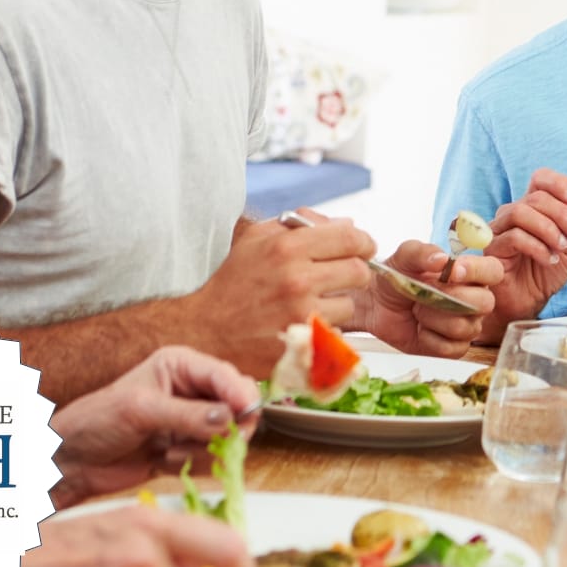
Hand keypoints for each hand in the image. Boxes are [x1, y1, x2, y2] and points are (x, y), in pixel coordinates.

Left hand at [50, 346, 260, 507]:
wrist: (72, 461)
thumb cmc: (97, 422)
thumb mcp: (141, 411)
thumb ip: (188, 415)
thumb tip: (230, 419)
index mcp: (181, 367)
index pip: (225, 376)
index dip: (240, 395)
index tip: (247, 415)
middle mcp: (192, 391)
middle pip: (237, 407)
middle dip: (226, 429)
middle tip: (210, 443)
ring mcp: (192, 422)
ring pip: (228, 438)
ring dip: (202, 452)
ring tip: (168, 453)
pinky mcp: (188, 449)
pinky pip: (211, 460)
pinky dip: (191, 466)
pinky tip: (163, 462)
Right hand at [191, 212, 376, 374]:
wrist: (204, 328)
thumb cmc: (231, 283)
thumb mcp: (256, 240)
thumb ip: (300, 226)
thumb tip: (346, 223)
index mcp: (287, 247)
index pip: (350, 237)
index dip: (363, 242)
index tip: (362, 248)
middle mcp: (297, 279)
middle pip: (359, 271)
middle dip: (354, 273)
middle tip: (341, 277)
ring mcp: (300, 314)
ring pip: (350, 305)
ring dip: (338, 304)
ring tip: (314, 304)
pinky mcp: (301, 343)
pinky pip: (336, 333)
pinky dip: (326, 329)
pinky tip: (306, 324)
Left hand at [365, 239, 502, 356]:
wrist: (377, 304)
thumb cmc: (397, 277)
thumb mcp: (404, 257)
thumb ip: (422, 252)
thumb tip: (442, 259)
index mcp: (470, 273)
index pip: (492, 270)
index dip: (477, 271)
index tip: (452, 272)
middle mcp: (475, 300)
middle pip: (485, 303)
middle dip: (451, 298)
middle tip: (426, 292)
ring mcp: (467, 325)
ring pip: (464, 327)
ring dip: (433, 318)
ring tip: (418, 310)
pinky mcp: (454, 348)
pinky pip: (450, 348)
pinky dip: (429, 338)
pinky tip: (420, 329)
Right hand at [483, 169, 566, 320]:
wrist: (527, 301)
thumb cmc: (546, 272)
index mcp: (534, 206)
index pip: (542, 179)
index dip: (561, 184)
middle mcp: (514, 212)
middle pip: (536, 197)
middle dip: (563, 213)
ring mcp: (500, 228)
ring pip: (521, 212)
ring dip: (549, 229)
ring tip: (563, 247)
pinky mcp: (493, 247)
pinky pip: (514, 237)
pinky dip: (537, 247)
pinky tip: (549, 259)